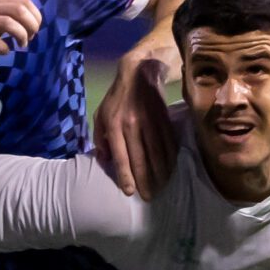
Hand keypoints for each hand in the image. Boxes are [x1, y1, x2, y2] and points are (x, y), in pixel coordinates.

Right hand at [0, 0, 41, 59]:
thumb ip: (10, 16)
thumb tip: (33, 24)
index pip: (24, 2)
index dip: (35, 17)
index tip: (34, 30)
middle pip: (19, 10)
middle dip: (31, 26)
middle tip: (30, 38)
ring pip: (8, 22)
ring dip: (21, 36)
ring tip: (21, 45)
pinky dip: (4, 48)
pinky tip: (5, 52)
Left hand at [95, 55, 175, 198]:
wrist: (140, 73)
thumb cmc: (116, 98)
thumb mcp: (100, 114)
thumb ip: (99, 138)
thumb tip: (104, 160)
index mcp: (115, 125)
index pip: (121, 156)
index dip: (126, 176)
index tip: (130, 192)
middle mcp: (133, 125)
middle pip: (141, 159)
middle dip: (145, 181)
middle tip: (149, 197)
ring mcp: (151, 122)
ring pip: (158, 154)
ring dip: (160, 174)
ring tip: (161, 187)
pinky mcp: (164, 119)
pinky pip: (169, 144)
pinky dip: (171, 160)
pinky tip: (170, 170)